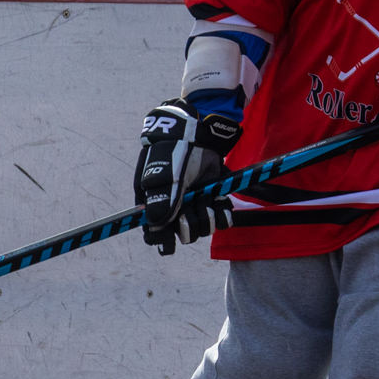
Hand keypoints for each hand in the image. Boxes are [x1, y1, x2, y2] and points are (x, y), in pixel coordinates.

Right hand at [134, 98, 242, 253]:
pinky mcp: (213, 200)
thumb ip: (162, 200)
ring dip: (207, 215)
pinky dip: (223, 213)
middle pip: (185, 235)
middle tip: (192, 204)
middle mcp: (176, 209)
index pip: (155, 235)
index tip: (169, 244)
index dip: (162, 241)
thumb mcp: (165, 175)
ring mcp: (196, 205)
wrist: (196, 134)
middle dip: (191, 224)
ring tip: (205, 196)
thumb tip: (157, 225)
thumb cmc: (173, 153)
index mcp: (156, 205)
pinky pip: (222, 219)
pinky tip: (219, 201)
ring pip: (204, 228)